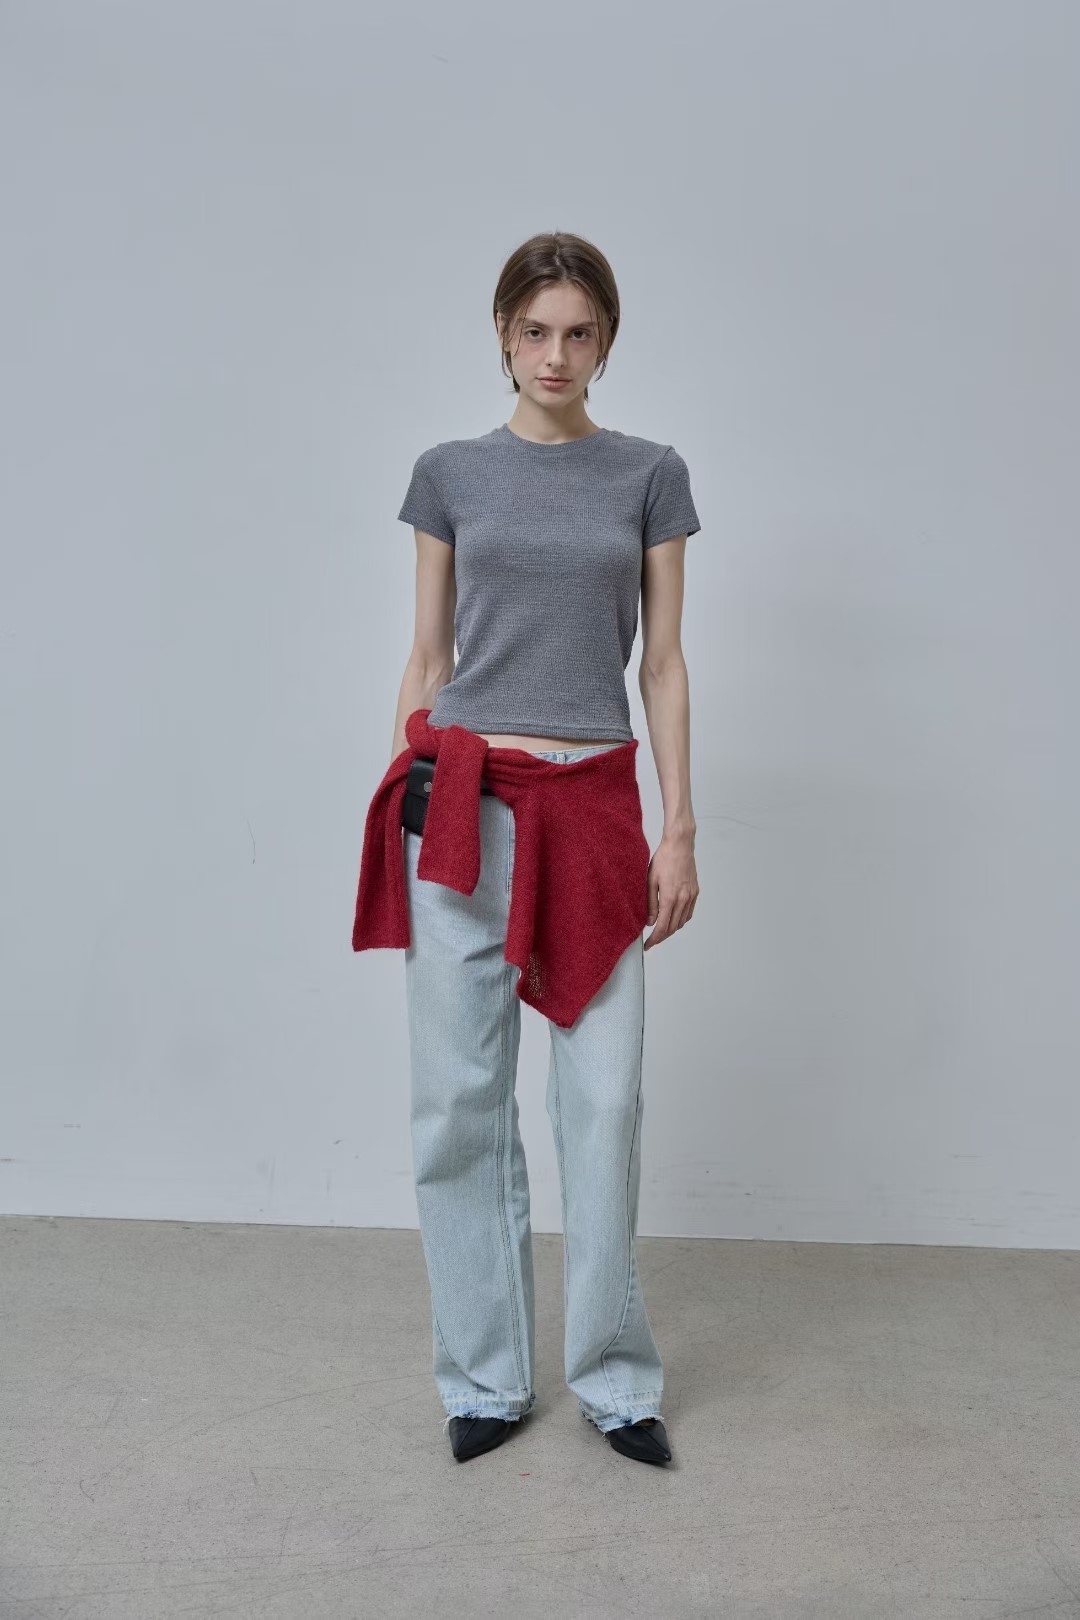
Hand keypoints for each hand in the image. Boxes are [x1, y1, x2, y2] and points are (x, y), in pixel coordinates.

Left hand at [644, 833, 698, 949]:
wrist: (680, 845)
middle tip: (652, 940)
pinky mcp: (695, 892)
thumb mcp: (650, 881)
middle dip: (662, 937)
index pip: (662, 927)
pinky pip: (689, 913)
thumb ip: (650, 903)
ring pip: (682, 922)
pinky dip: (681, 920)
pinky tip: (673, 919)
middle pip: (673, 927)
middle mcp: (683, 899)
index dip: (655, 939)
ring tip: (661, 930)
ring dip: (672, 929)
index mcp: (670, 897)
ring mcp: (691, 896)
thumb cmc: (663, 859)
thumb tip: (650, 921)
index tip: (648, 945)